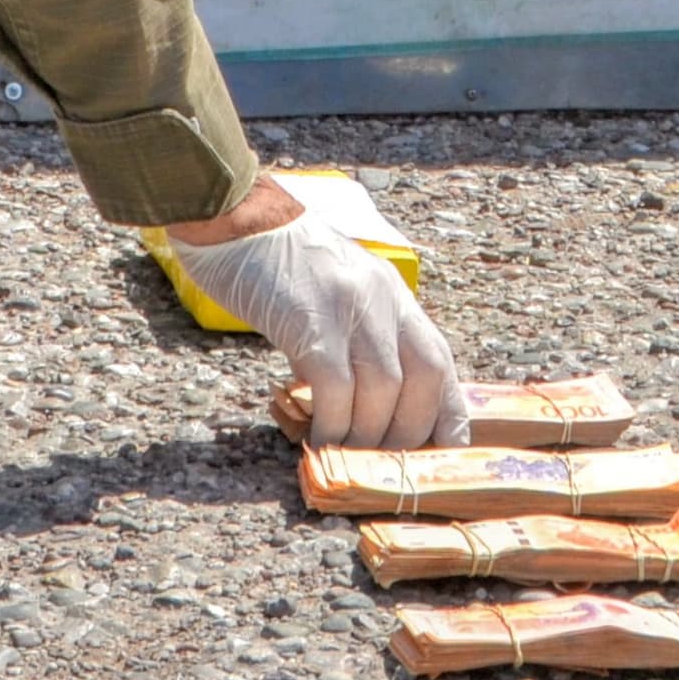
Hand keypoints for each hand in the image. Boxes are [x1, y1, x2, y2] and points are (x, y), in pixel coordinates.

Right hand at [166, 195, 465, 446]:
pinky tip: (318, 440)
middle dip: (406, 435)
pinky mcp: (310, 320)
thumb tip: (360, 405)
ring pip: (383, 392)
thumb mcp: (335, 293)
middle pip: (421, 381)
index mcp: (393, 294)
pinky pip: (336, 387)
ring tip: (345, 457)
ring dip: (367, 436)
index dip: (446, 415)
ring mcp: (349, 307)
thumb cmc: (275, 262)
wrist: (233, 214)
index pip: (439, 362)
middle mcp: (382, 299)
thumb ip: (356, 338)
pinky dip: (332, 423)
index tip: (437, 457)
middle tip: (378, 465)